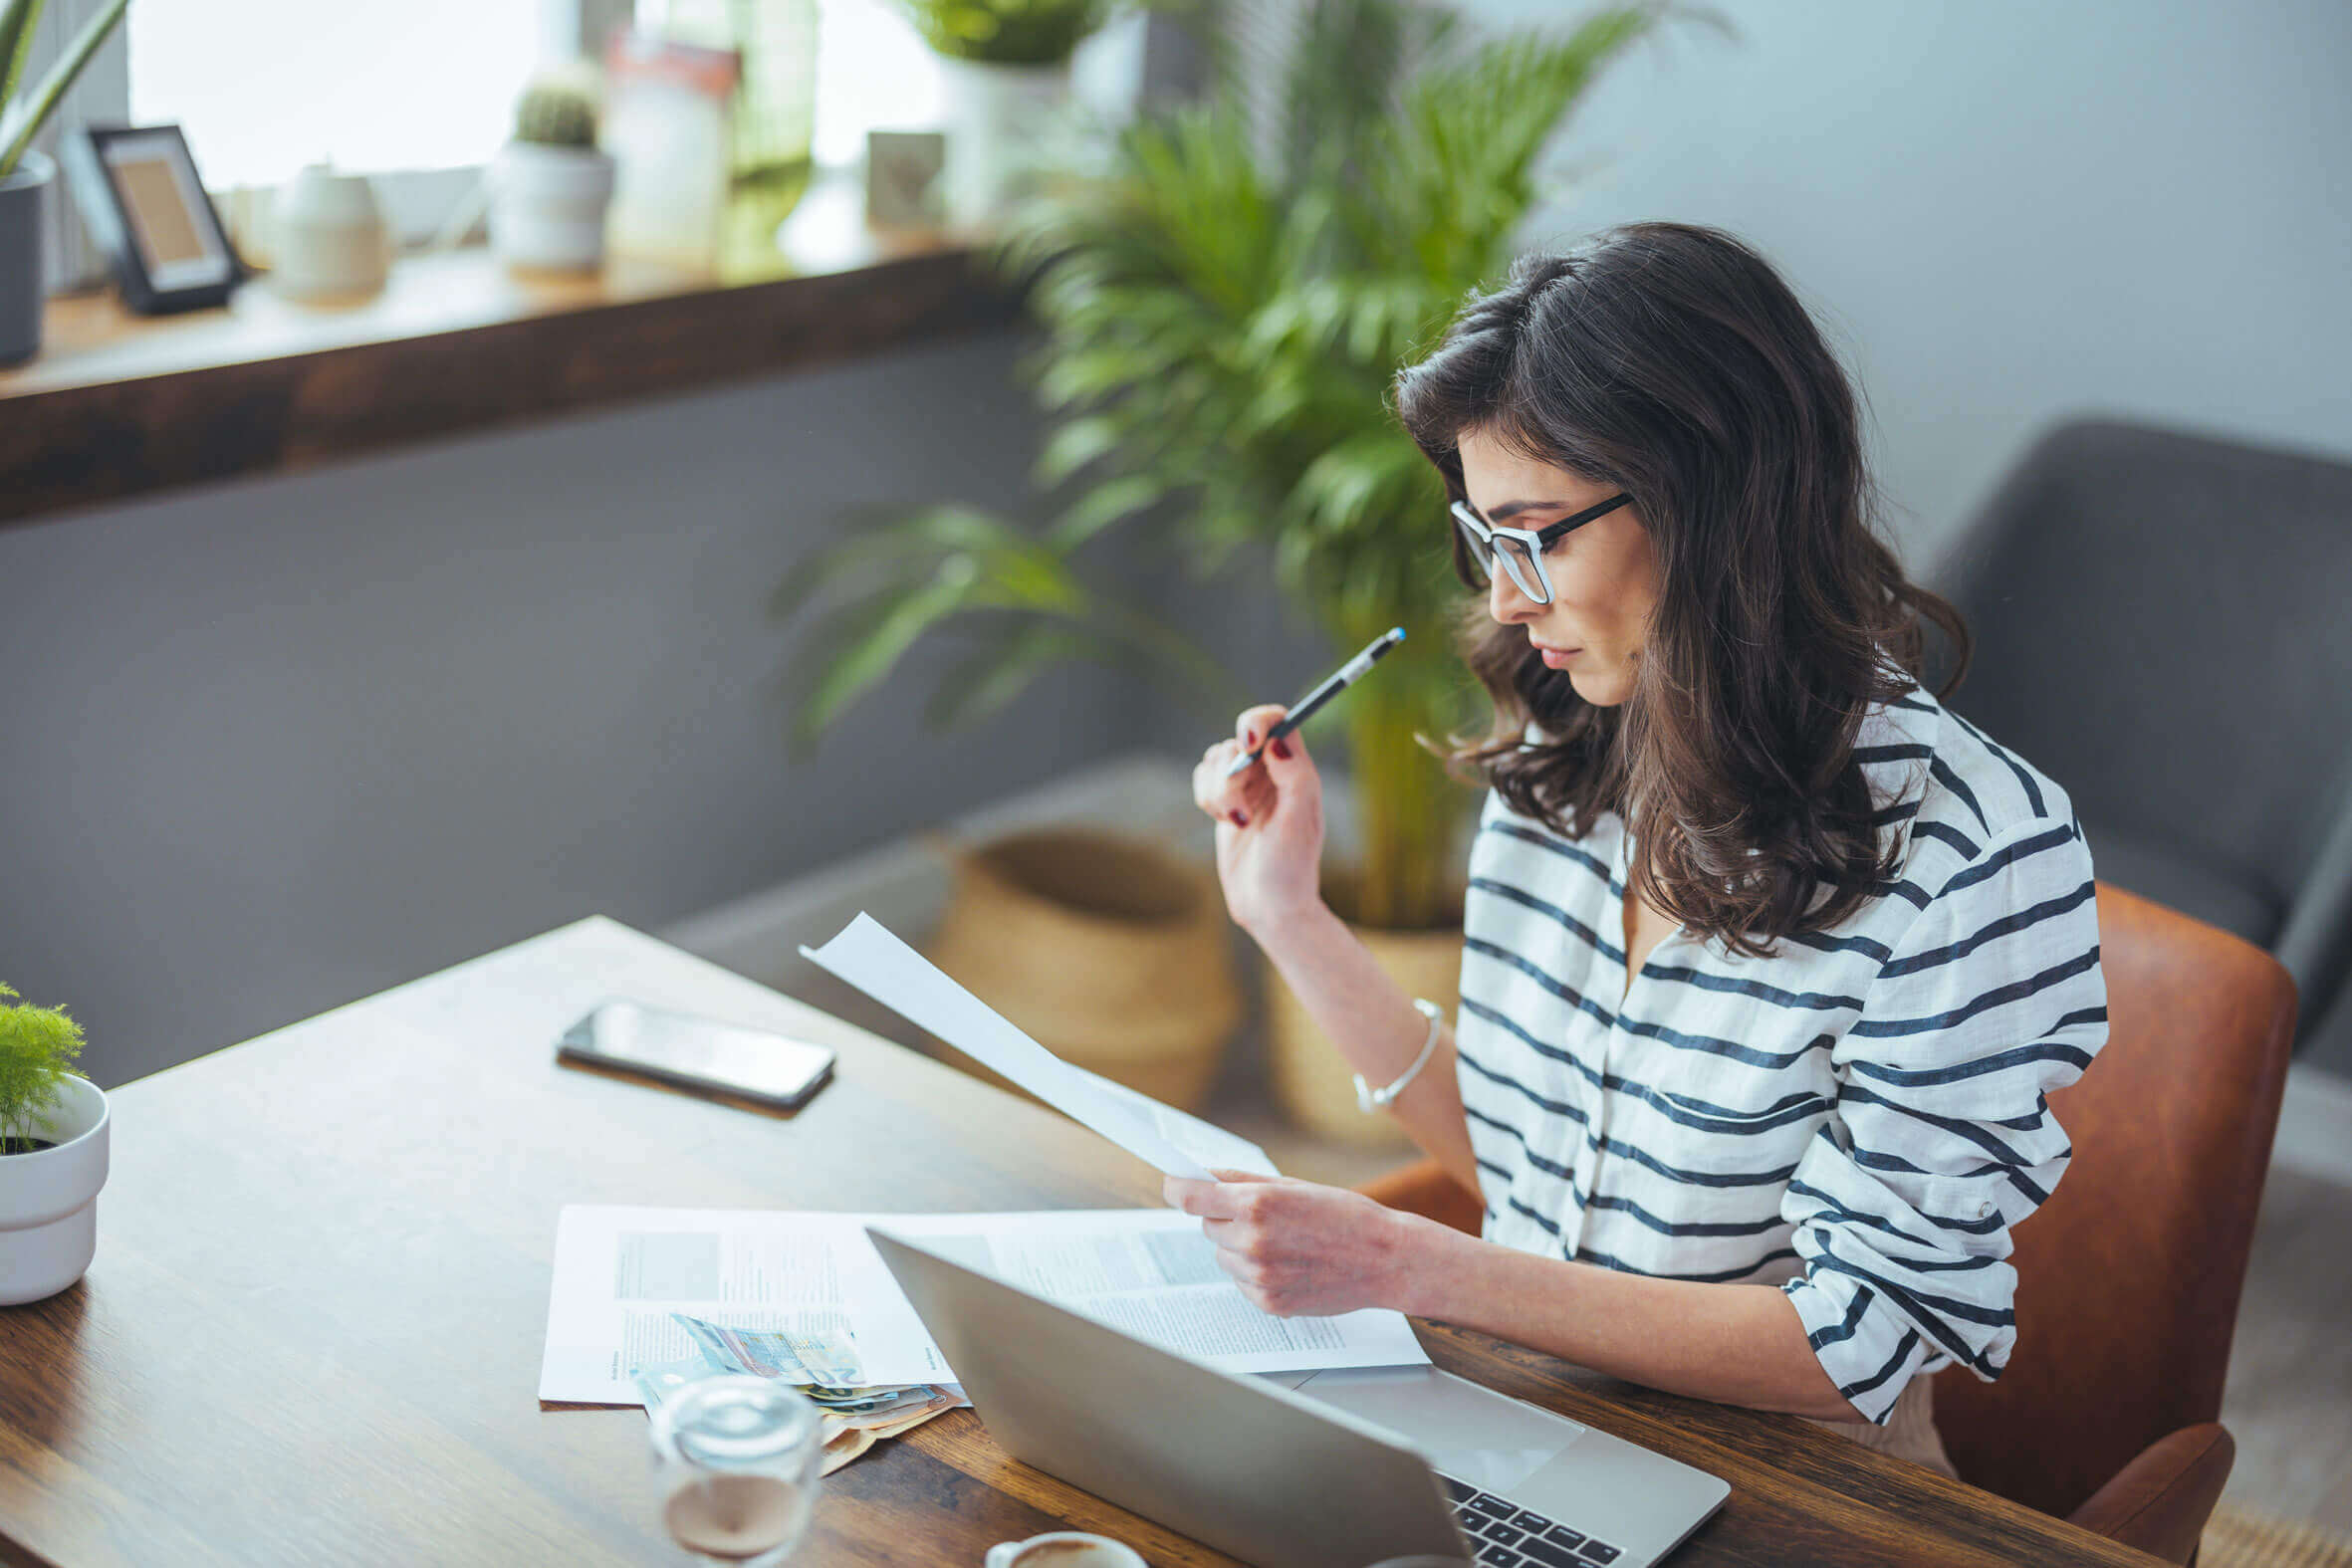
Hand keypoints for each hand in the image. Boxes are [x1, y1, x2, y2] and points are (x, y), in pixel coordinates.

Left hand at [1163, 1168, 1444, 1318]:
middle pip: (1207, 1225)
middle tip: (1261, 1216)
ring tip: (1284, 1242)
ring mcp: (1260, 1276)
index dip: (1176, 1187)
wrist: (1385, 1260)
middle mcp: (1252, 1242)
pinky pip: (1241, 1281)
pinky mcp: (1268, 1302)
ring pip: (1223, 1255)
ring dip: (1239, 1246)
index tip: (1173, 1183)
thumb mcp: (1293, 1186)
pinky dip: (1255, 1272)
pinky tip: (1290, 1264)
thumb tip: (1201, 1175)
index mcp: (1257, 1205)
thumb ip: (1242, 1182)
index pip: (1190, 1197)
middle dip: (1224, 1217)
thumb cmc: (1343, 1215)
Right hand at [1191, 705, 1325, 933]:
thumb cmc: (1291, 866)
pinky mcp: (1225, 802)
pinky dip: (1206, 797)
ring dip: (1219, 791)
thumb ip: (1294, 775)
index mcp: (1297, 769)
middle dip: (1232, 773)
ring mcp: (1246, 786)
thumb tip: (1275, 740)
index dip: (1258, 721)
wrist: (1269, 905)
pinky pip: (1203, 778)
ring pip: (1216, 759)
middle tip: (1240, 810)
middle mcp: (1272, 772)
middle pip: (1238, 738)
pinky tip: (1225, 822)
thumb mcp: (1299, 820)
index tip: (1248, 742)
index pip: (1277, 720)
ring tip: (1236, 822)